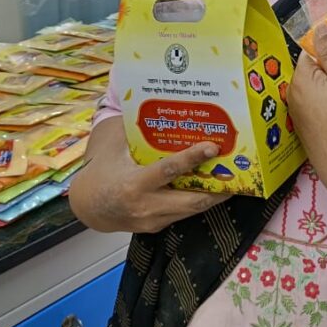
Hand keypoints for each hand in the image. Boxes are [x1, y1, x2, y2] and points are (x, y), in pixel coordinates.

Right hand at [68, 117, 229, 233]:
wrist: (88, 206)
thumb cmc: (102, 170)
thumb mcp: (114, 146)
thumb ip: (133, 128)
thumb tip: (152, 100)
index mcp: (134, 184)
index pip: (169, 170)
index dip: (192, 158)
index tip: (212, 147)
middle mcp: (146, 206)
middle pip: (191, 200)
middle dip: (217, 189)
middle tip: (238, 172)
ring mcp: (153, 220)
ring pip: (191, 210)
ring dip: (213, 196)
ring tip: (234, 180)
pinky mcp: (157, 226)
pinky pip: (183, 213)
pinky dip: (198, 201)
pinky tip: (212, 188)